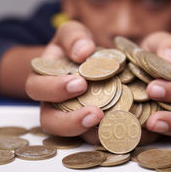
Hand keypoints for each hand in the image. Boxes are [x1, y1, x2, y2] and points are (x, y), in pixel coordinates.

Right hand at [26, 21, 104, 139]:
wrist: (93, 61)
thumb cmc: (76, 45)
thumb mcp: (72, 33)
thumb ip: (74, 37)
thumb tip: (83, 51)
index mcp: (43, 80)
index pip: (38, 89)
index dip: (55, 89)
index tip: (80, 83)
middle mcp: (53, 105)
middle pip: (51, 121)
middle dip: (71, 121)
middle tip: (96, 113)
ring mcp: (73, 119)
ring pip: (75, 136)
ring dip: (93, 134)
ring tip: (115, 125)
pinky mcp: (94, 128)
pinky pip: (100, 137)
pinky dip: (115, 136)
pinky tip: (132, 130)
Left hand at [140, 31, 170, 135]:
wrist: (148, 65)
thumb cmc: (159, 51)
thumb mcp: (164, 42)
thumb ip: (169, 47)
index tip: (153, 90)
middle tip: (152, 122)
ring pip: (169, 133)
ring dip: (152, 136)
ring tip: (135, 134)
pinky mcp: (155, 127)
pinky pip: (150, 136)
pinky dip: (135, 136)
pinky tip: (118, 134)